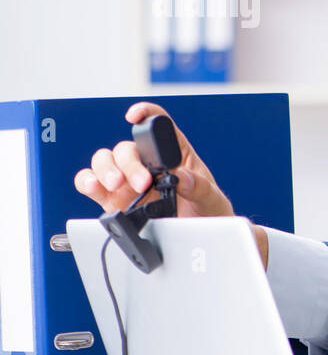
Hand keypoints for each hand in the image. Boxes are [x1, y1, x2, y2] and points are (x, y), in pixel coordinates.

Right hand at [74, 101, 235, 217]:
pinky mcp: (113, 199)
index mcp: (176, 154)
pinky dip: (87, 182)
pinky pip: (91, 183)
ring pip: (104, 161)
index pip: (159, 125)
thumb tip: (183, 177)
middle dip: (129, 163)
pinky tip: (95, 186)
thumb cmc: (208, 212)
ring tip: (116, 185)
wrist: (200, 240)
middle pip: (127, 148)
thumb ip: (200, 187)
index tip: (134, 116)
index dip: (146, 114)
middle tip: (142, 183)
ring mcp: (128, 181)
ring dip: (106, 170)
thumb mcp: (212, 199)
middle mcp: (148, 163)